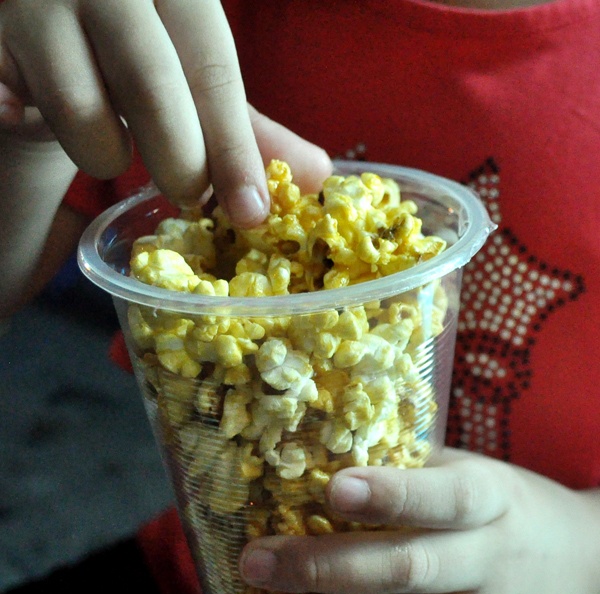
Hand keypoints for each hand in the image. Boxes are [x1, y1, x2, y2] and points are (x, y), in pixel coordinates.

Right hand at [0, 0, 330, 221]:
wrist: (32, 30)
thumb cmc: (120, 60)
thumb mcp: (185, 82)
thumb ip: (242, 127)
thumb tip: (316, 174)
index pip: (209, 66)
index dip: (234, 148)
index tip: (252, 211)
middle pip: (150, 83)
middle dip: (178, 161)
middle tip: (185, 194)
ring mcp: (29, 3)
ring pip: (79, 109)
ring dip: (104, 155)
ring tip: (107, 144)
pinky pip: (10, 108)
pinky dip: (23, 122)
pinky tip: (23, 114)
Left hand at [239, 448, 599, 593]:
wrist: (581, 566)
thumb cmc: (508, 504)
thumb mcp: (474, 469)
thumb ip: (411, 462)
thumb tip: (324, 445)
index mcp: (490, 501)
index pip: (442, 500)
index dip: (390, 495)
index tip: (332, 487)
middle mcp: (486, 565)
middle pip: (405, 571)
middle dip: (323, 568)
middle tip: (256, 561)